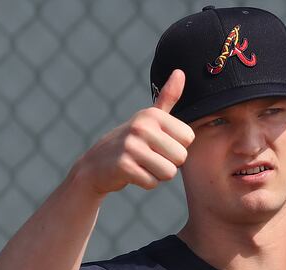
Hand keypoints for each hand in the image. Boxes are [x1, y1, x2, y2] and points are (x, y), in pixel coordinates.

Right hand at [70, 69, 193, 197]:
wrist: (96, 164)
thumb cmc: (131, 141)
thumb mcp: (149, 118)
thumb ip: (167, 98)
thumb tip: (180, 72)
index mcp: (153, 114)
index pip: (189, 138)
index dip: (177, 146)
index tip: (159, 144)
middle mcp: (142, 126)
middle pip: (181, 157)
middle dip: (169, 163)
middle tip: (150, 157)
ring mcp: (131, 145)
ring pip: (169, 172)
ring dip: (158, 174)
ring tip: (142, 165)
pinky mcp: (124, 166)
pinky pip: (153, 183)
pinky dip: (145, 182)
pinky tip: (133, 173)